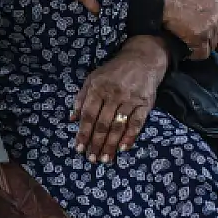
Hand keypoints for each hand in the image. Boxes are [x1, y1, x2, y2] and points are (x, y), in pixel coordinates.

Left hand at [71, 37, 168, 163]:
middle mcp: (113, 94)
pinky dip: (130, 136)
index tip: (79, 149)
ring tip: (105, 159)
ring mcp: (130, 99)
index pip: (88, 115)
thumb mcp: (93, 78)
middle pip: (102, 123)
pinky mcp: (145, 103)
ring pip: (118, 126)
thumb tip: (72, 119)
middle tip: (92, 159)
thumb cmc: (114, 71)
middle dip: (96, 143)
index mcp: (98, 88)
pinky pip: (137, 123)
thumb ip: (81, 98)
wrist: (143, 58)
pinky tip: (123, 148)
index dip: (83, 133)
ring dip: (111, 144)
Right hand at [162, 0, 217, 59]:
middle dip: (210, 40)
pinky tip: (185, 46)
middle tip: (196, 36)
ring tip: (188, 40)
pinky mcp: (200, 39)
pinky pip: (202, 53)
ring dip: (201, 46)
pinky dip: (194, 53)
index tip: (211, 34)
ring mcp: (211, 29)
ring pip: (211, 47)